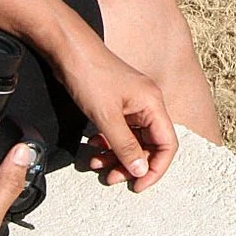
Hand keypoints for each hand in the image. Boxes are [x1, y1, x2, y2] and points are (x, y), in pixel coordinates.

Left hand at [59, 42, 177, 191]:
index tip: (138, 185)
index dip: (156, 169)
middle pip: (150, 145)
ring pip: (133, 140)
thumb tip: (141, 170)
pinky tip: (94, 148)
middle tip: (111, 178)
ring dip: (117, 156)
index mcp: (153, 104)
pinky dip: (108, 144)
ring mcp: (132, 104)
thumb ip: (125, 146)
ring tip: (97, 164)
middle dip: (131, 165)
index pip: (167, 145)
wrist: (69, 51)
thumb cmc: (90, 75)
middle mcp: (147, 105)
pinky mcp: (117, 104)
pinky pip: (119, 131)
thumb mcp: (106, 117)